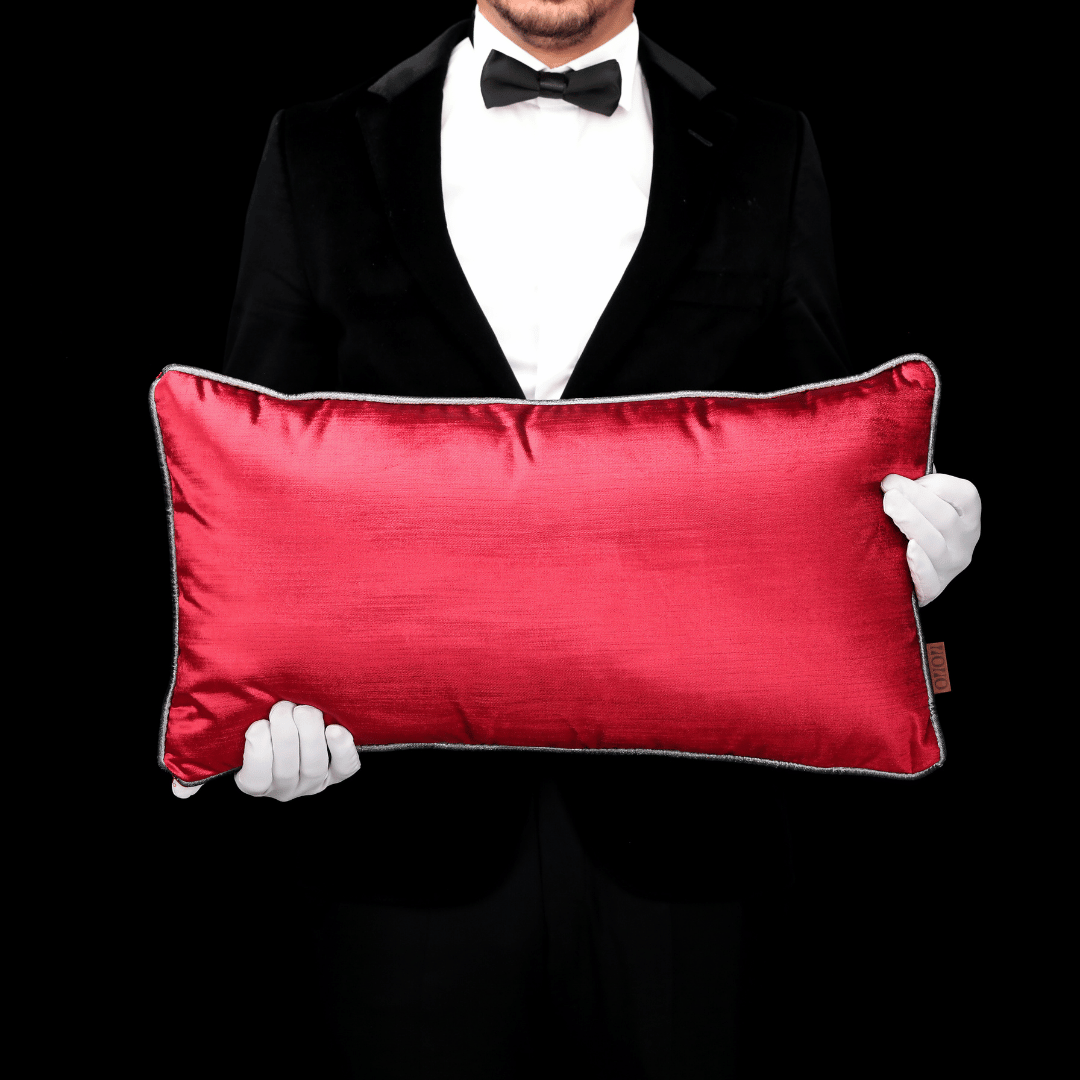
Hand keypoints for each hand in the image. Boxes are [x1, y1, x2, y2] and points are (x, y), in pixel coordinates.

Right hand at [170, 700, 359, 799]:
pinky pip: (345, 767)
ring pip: (314, 767)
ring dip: (310, 736)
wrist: (298, 722)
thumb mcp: (229, 744)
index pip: (255, 781)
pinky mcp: (340, 771)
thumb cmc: (261, 727)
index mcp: (257, 782)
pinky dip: (342, 748)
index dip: (258, 754)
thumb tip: (178, 792)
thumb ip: (206, 762)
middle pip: (286, 770)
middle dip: (285, 735)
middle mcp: (286, 788)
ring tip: (304, 709)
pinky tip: (336, 729)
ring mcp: (314, 781)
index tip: (257, 726)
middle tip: (282, 707)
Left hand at [881, 472, 980, 605]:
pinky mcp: (934, 588)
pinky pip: (930, 580)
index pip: (965, 495)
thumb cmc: (915, 526)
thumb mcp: (924, 505)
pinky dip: (920, 565)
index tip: (903, 480)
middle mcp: (965, 540)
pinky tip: (909, 550)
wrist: (913, 575)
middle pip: (943, 517)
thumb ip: (917, 488)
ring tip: (889, 505)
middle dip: (914, 498)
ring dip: (911, 521)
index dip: (936, 484)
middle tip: (887, 486)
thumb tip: (894, 466)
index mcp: (967, 515)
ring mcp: (951, 564)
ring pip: (934, 543)